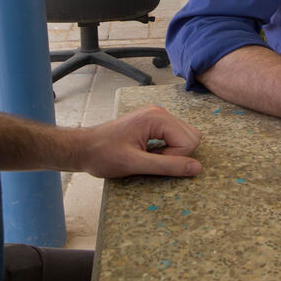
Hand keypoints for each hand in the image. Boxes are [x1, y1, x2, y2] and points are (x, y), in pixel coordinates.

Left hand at [71, 105, 201, 178]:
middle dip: (176, 154)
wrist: (83, 148)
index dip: (174, 158)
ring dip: (173, 152)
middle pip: (191, 136)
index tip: (151, 162)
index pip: (189, 141)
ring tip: (150, 156)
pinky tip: (150, 152)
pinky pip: (175, 136)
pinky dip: (168, 148)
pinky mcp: (154, 122)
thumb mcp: (135, 164)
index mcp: (157, 117)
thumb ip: (167, 166)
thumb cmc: (103, 155)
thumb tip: (196, 168)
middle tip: (151, 159)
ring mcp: (157, 116)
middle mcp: (160, 112)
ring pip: (186, 137)